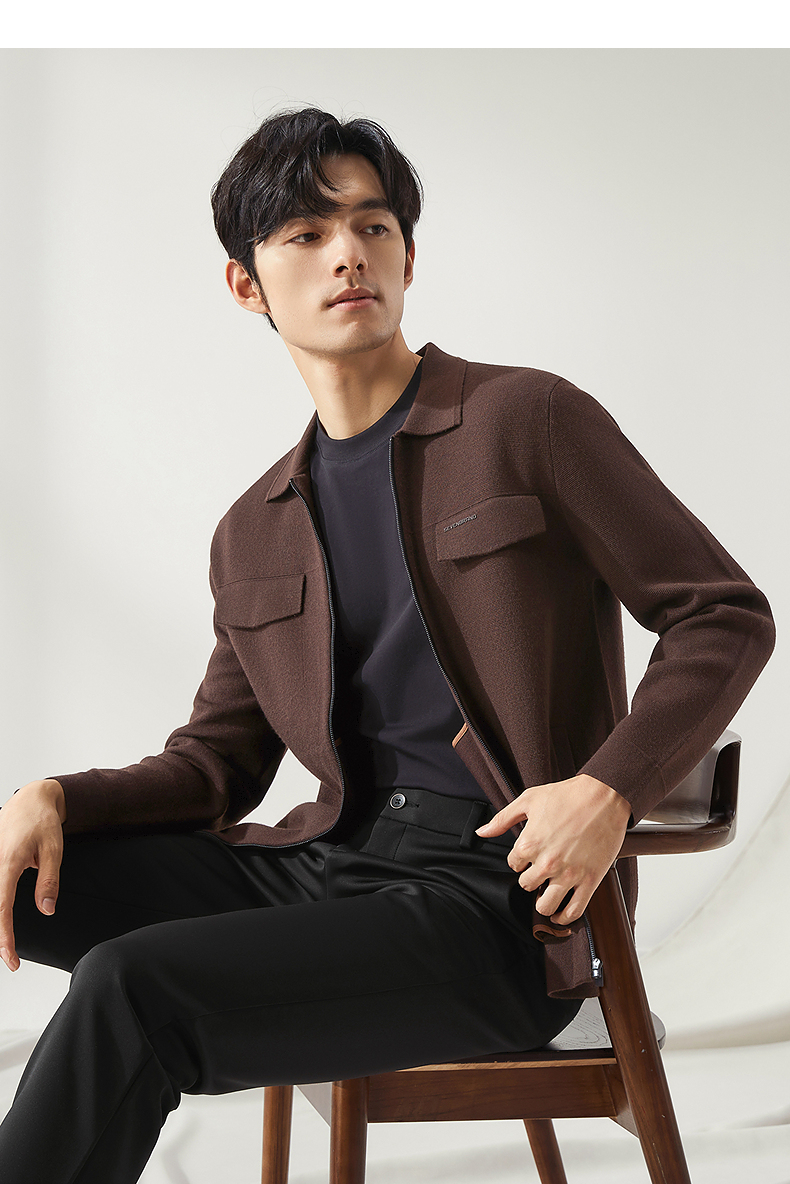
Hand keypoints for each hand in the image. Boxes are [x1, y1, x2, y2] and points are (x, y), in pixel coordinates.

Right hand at [0, 779, 65, 971]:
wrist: (31, 799)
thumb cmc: (43, 821)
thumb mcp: (54, 850)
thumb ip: (48, 881)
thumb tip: (46, 910)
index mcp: (7, 863)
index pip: (1, 908)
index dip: (5, 936)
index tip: (11, 957)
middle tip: (11, 960)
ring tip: (8, 944)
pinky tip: (3, 922)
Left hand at [476, 774, 630, 925]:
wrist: (604, 796)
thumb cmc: (568, 795)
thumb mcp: (529, 800)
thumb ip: (503, 819)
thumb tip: (482, 832)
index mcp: (529, 844)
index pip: (513, 865)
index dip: (520, 860)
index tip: (529, 854)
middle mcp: (547, 863)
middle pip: (527, 886)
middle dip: (531, 878)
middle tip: (540, 870)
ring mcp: (569, 874)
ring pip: (545, 906)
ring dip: (543, 902)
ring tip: (548, 891)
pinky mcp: (590, 880)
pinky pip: (574, 911)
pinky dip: (564, 917)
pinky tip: (561, 913)